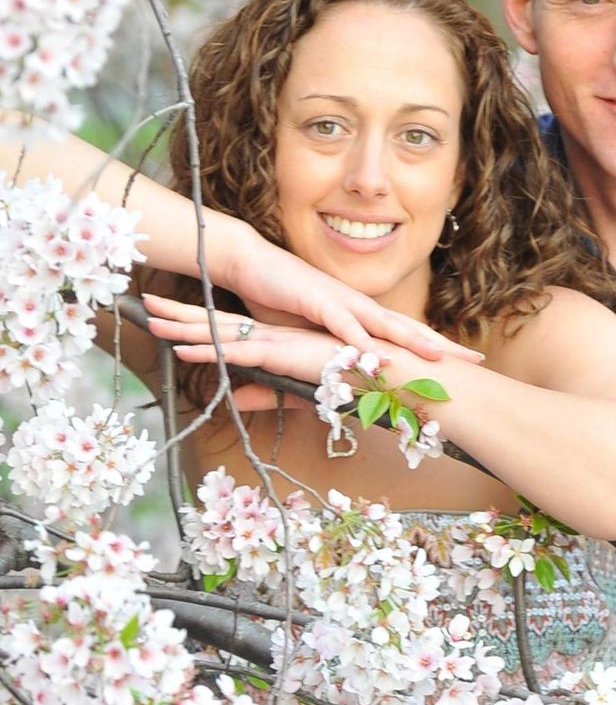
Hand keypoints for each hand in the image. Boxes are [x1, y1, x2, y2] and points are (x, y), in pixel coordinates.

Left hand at [144, 293, 343, 409]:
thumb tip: (234, 399)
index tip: (168, 318)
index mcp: (274, 342)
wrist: (379, 371)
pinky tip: (183, 348)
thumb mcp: (296, 391)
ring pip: (220, 334)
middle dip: (179, 315)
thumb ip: (264, 394)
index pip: (228, 332)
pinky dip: (209, 350)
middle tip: (147, 305)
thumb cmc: (349, 379)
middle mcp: (270, 336)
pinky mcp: (281, 353)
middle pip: (216, 324)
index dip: (196, 324)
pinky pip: (237, 352)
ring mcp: (273, 342)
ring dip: (184, 328)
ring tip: (151, 320)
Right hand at [223, 228, 483, 363]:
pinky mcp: (316, 300)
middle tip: (475, 360)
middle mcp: (359, 305)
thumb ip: (333, 355)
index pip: (407, 333)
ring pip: (383, 324)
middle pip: (408, 327)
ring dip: (411, 340)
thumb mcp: (313, 337)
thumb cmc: (281, 301)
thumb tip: (350, 379)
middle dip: (443, 345)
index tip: (466, 363)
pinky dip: (359, 340)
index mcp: (362, 314)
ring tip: (439, 358)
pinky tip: (376, 355)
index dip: (436, 347)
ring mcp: (340, 301)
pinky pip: (342, 323)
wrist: (250, 264)